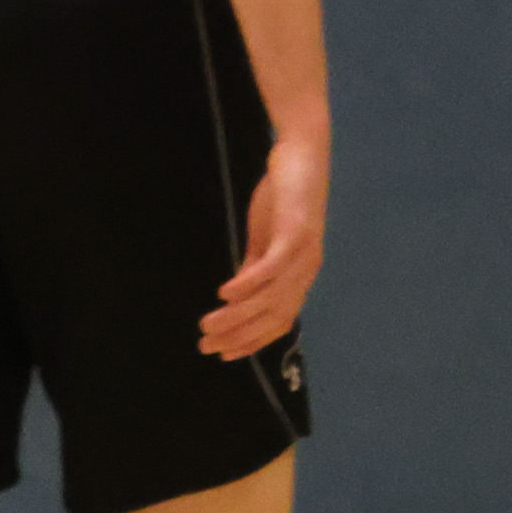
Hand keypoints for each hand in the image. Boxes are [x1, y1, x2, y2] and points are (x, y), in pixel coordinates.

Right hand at [200, 128, 325, 358]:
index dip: (252, 341)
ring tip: (206, 324)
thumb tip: (236, 297)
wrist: (304, 157)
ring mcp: (303, 252)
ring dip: (237, 315)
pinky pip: (272, 265)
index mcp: (300, 275)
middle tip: (205, 345)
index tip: (223, 354)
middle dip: (238, 335)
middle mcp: (306, 270)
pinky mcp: (296, 232)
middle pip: (273, 315)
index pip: (279, 320)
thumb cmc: (284, 196)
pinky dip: (249, 282)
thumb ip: (254, 266)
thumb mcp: (265, 238)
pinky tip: (224, 293)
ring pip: (271, 296)